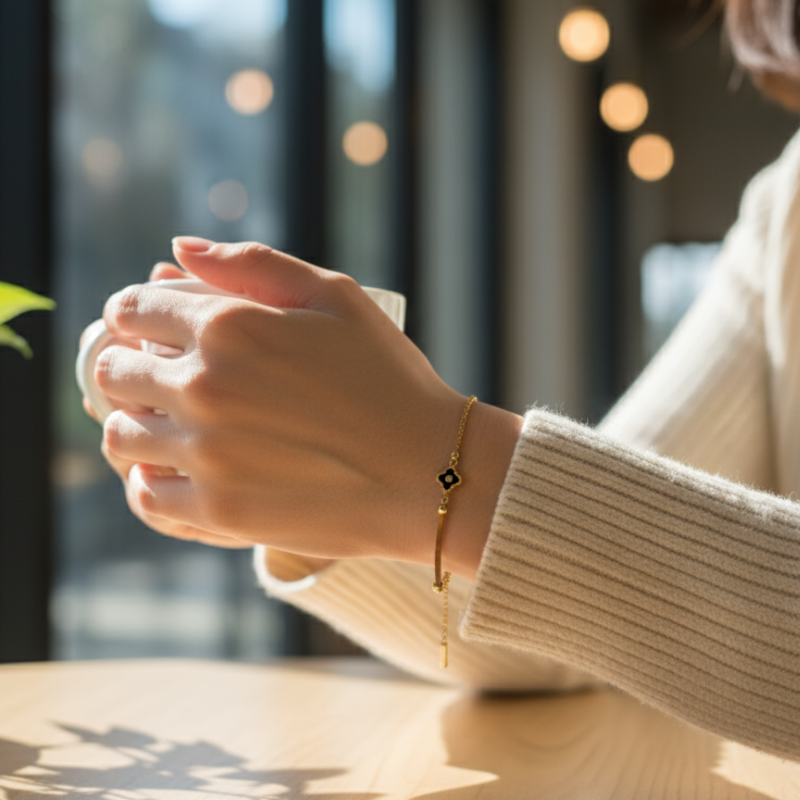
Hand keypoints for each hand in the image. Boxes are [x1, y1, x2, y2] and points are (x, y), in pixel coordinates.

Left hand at [94, 239, 521, 576]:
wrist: (429, 472)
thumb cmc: (389, 379)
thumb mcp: (336, 297)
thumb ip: (252, 263)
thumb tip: (177, 251)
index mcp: (229, 326)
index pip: (132, 310)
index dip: (134, 315)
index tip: (151, 329)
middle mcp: (204, 387)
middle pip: (113, 372)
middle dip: (130, 366)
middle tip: (162, 378)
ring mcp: (207, 455)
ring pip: (119, 435)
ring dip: (134, 424)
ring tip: (169, 428)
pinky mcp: (218, 513)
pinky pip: (144, 497)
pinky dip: (149, 482)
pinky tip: (178, 473)